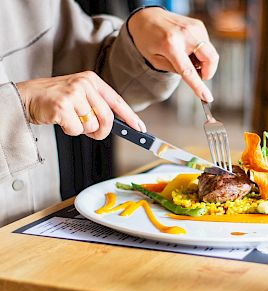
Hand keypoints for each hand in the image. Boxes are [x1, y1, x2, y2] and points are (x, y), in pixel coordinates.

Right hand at [16, 71, 145, 139]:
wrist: (27, 96)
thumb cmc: (56, 98)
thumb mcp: (81, 95)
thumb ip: (99, 106)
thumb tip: (120, 124)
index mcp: (92, 80)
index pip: (118, 101)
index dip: (130, 117)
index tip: (139, 129)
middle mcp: (84, 84)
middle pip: (108, 117)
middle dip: (103, 131)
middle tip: (94, 133)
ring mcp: (73, 94)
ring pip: (93, 125)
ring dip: (83, 130)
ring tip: (71, 120)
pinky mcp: (62, 106)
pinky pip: (77, 130)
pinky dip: (71, 131)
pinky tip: (62, 121)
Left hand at [128, 7, 218, 101]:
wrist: (147, 16)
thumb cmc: (148, 40)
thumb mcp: (155, 60)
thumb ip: (175, 70)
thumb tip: (196, 75)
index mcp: (170, 45)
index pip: (188, 70)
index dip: (199, 86)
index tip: (207, 98)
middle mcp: (185, 34)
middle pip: (210, 59)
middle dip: (209, 72)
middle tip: (199, 75)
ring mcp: (194, 27)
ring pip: (210, 53)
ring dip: (203, 61)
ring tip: (186, 57)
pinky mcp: (198, 25)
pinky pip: (207, 45)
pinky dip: (201, 52)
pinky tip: (188, 48)